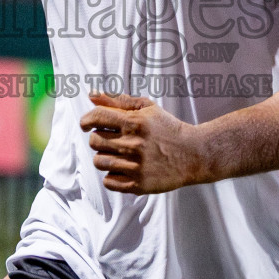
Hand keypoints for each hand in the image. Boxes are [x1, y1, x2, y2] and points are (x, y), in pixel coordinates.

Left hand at [81, 92, 206, 193]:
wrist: (193, 154)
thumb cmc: (168, 128)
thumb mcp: (147, 108)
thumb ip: (118, 101)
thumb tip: (92, 95)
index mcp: (135, 122)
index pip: (97, 117)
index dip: (86, 120)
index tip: (86, 124)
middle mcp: (133, 144)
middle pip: (94, 141)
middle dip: (98, 138)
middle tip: (110, 139)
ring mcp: (136, 166)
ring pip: (99, 162)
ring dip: (104, 157)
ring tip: (117, 154)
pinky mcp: (139, 184)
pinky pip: (108, 181)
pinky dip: (112, 175)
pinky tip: (124, 168)